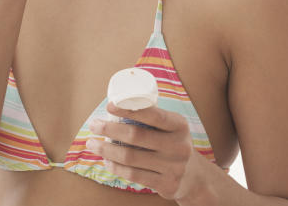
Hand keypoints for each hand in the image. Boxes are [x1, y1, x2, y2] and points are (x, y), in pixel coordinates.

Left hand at [86, 101, 204, 200]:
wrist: (194, 177)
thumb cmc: (173, 144)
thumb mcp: (172, 127)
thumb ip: (152, 117)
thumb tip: (116, 103)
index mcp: (179, 125)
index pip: (152, 114)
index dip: (128, 109)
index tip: (109, 106)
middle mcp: (179, 146)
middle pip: (136, 136)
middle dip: (109, 130)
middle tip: (93, 125)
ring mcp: (173, 167)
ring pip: (131, 157)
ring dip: (106, 150)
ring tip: (92, 144)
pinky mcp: (166, 185)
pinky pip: (134, 175)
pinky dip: (116, 167)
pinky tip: (106, 161)